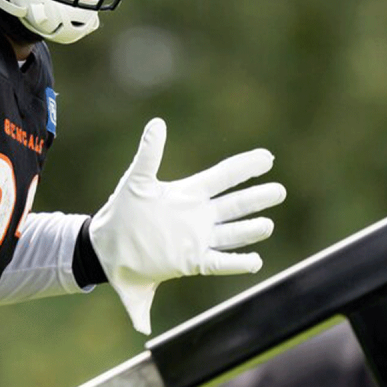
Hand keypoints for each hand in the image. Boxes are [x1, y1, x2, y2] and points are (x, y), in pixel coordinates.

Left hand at [89, 118, 284, 333]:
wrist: (107, 249)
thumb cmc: (120, 213)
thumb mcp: (135, 182)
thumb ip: (149, 154)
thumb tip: (157, 123)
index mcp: (187, 194)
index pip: (222, 177)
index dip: (245, 167)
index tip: (267, 158)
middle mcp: (197, 216)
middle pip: (234, 205)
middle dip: (257, 198)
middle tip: (280, 191)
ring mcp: (197, 239)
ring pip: (232, 233)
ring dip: (250, 229)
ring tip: (268, 224)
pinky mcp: (191, 262)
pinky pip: (220, 262)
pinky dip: (238, 262)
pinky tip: (255, 260)